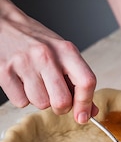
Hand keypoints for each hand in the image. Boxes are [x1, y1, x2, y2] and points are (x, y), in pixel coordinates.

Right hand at [0, 0, 97, 122]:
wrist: (3, 24)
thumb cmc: (36, 41)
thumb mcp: (63, 55)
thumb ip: (78, 82)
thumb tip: (91, 111)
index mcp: (66, 50)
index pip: (86, 82)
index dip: (86, 104)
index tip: (83, 116)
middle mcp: (45, 55)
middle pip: (62, 101)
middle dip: (61, 107)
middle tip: (55, 98)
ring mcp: (23, 63)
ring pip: (41, 104)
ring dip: (40, 100)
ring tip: (35, 83)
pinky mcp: (3, 71)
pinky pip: (20, 102)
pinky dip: (22, 97)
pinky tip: (21, 81)